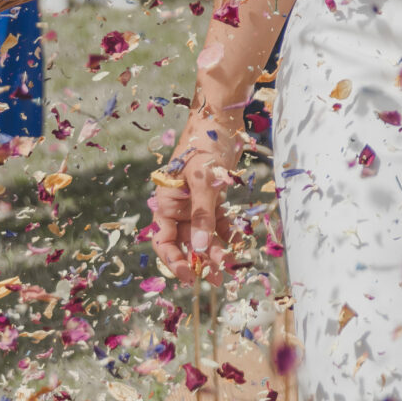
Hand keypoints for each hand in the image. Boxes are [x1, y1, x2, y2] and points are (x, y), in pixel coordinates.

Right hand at [149, 108, 244, 277]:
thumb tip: (199, 249)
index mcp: (165, 204)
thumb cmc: (203, 146)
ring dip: (215, 251)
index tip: (190, 275)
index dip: (174, 260)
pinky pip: (218, 223)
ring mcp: (196, 204)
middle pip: (184, 243)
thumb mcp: (202, 182)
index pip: (163, 241)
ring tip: (228, 268)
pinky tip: (238, 245)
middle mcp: (178, 207)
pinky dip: (227, 234)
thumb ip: (202, 216)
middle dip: (198, 261)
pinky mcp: (213, 199)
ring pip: (203, 236)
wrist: (219, 120)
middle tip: (216, 279)